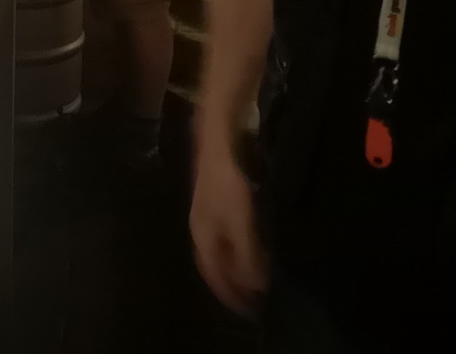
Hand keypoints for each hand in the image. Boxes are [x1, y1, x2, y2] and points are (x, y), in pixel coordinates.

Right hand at [189, 148, 267, 313]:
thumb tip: (255, 285)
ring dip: (233, 270)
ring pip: (219, 253)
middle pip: (214, 267)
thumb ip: (246, 254)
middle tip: (253, 301)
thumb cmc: (227, 184)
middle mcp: (201, 231)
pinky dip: (236, 253)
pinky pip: (225, 240)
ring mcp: (206, 217)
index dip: (229, 294)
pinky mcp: (216, 205)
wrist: (218, 143)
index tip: (248, 311)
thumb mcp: (240, 221)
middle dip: (231, 286)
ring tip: (252, 282)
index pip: (214, 276)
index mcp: (202, 238)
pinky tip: (249, 251)